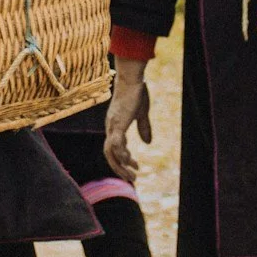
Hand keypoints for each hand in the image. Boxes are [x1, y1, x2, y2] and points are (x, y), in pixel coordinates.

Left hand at [104, 59, 153, 181]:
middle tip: (132, 178)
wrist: (132, 78)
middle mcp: (110, 127)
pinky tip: (130, 160)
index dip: (122, 159)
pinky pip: (116, 143)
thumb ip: (143, 128)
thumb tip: (147, 143)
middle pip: (108, 153)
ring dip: (121, 165)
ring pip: (111, 151)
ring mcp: (112, 125)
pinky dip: (122, 153)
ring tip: (133, 174)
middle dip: (119, 168)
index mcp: (114, 125)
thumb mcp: (142, 113)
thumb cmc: (136, 92)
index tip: (134, 167)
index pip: (113, 148)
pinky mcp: (118, 122)